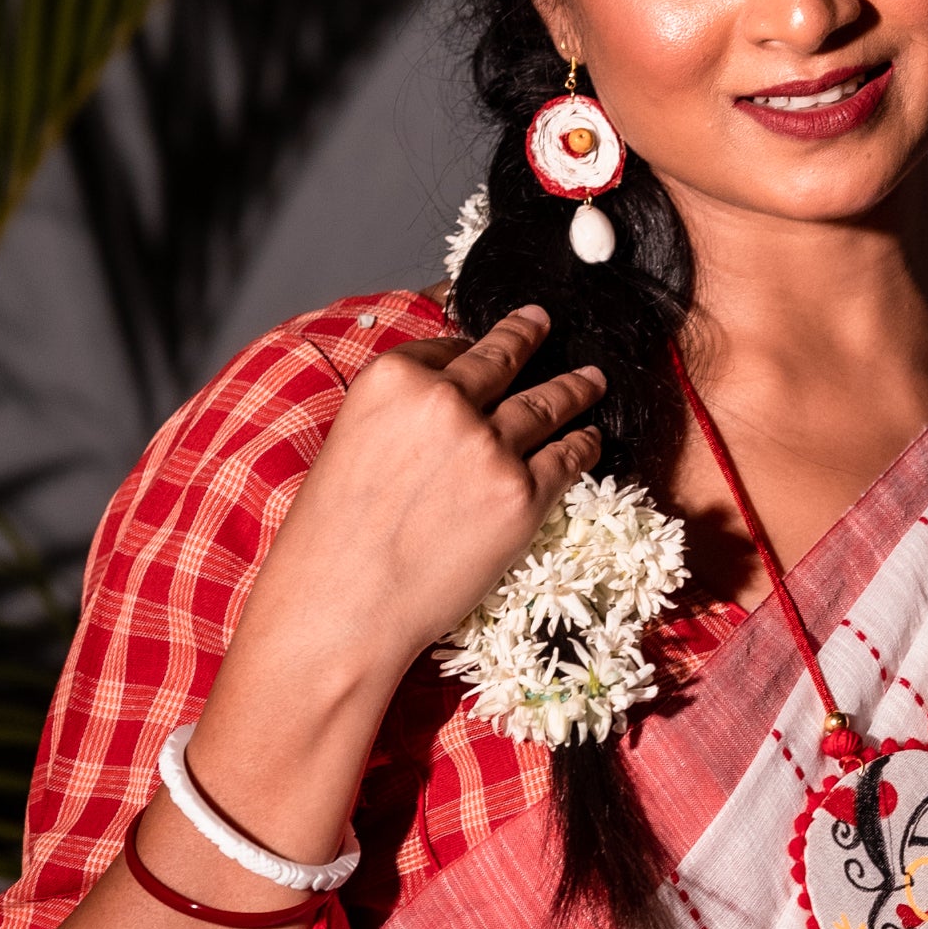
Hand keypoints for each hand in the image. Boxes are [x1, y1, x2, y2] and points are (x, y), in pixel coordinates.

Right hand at [227, 305, 605, 705]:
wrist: (345, 606)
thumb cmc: (334, 537)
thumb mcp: (354, 442)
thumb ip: (403, 412)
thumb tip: (454, 399)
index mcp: (393, 378)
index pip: (449, 345)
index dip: (472, 347)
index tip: (490, 342)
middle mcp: (446, 402)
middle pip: (504, 358)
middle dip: (529, 335)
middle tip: (544, 322)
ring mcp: (491, 447)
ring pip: (549, 401)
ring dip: (576, 387)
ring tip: (594, 379)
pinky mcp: (523, 495)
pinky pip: (568, 456)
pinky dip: (584, 444)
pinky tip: (591, 439)